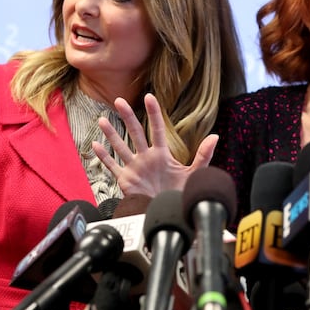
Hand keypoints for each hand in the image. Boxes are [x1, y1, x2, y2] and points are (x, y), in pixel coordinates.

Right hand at [92, 93, 217, 196]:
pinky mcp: (126, 179)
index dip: (154, 113)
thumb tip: (215, 137)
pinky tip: (94, 145)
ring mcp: (135, 167)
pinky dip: (103, 156)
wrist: (171, 213)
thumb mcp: (195, 173)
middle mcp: (147, 157)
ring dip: (111, 134)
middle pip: (136, 133)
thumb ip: (204, 155)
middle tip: (119, 101)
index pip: (158, 129)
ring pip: (120, 147)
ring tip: (102, 120)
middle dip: (128, 116)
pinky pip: (112, 166)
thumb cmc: (182, 193)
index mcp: (162, 154)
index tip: (149, 97)